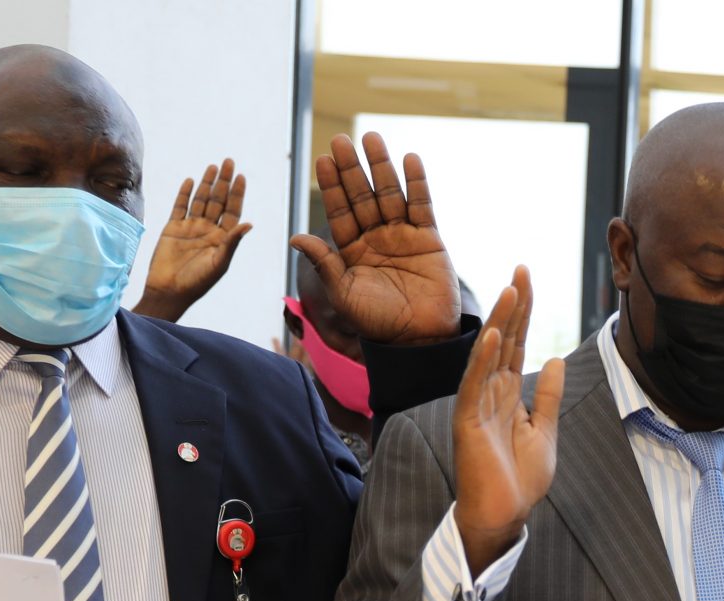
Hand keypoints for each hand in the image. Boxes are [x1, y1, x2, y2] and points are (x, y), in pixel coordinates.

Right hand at [132, 160, 254, 321]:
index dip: (237, 194)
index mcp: (223, 239)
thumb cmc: (197, 281)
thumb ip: (232, 242)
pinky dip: (185, 194)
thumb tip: (249, 224)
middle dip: (223, 182)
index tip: (241, 176)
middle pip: (218, 201)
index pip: (232, 211)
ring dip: (207, 184)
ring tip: (213, 166)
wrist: (169, 290)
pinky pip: (180, 206)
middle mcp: (208, 230)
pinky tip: (191, 181)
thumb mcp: (219, 263)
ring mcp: (190, 227)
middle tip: (229, 162)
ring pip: (200, 200)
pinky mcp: (173, 228)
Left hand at [289, 131, 464, 346]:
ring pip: (389, 194)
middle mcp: (375, 238)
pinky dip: (416, 183)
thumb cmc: (377, 323)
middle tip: (341, 140)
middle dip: (352, 168)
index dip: (331, 186)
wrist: (419, 340)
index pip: (339, 211)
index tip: (322, 160)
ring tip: (371, 138)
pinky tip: (409, 159)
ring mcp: (402, 236)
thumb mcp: (344, 295)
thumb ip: (324, 264)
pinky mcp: (428, 239)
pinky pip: (422, 205)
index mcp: (352, 251)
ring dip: (380, 166)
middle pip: (361, 196)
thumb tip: (295, 237)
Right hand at [449, 266, 565, 573]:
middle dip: (514, 305)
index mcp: (508, 394)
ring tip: (511, 290)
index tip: (528, 278)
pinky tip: (495, 335)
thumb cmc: (519, 480)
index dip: (523, 312)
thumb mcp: (544, 431)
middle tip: (522, 269)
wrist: (503, 516)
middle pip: (504, 340)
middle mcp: (490, 393)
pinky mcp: (468, 422)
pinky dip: (484, 360)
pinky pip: (475, 385)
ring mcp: (477, 405)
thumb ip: (547, 396)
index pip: (517, 343)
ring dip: (501, 322)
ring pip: (489, 355)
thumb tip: (555, 359)